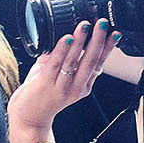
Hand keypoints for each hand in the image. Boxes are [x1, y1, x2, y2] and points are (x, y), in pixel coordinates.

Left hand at [6, 21, 119, 142]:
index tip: (115, 33)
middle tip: (103, 23)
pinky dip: (62, 49)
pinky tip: (66, 38)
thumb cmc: (42, 97)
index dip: (108, 48)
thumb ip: (62, 59)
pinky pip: (56, 63)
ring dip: (81, 41)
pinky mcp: (47, 84)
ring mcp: (63, 86)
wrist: (28, 118)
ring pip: (75, 61)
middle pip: (92, 60)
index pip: (99, 63)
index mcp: (84, 85)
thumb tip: (63, 36)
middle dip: (99, 40)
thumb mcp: (59, 77)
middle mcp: (77, 86)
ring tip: (85, 26)